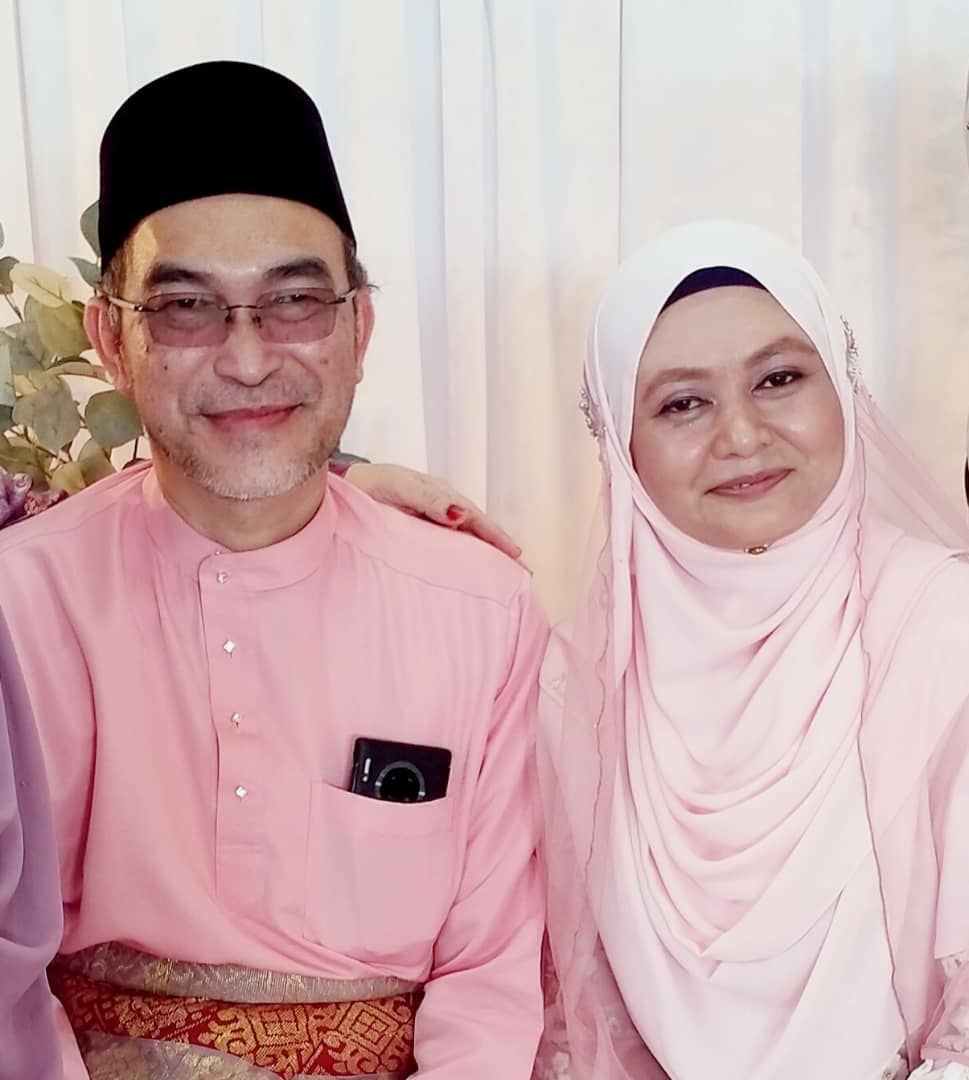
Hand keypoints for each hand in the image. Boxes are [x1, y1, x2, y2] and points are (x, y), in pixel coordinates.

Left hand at [344, 463, 522, 560]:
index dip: (495, 536)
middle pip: (476, 530)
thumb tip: (462, 515)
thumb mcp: (397, 487)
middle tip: (525, 575)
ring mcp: (432, 522)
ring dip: (486, 556)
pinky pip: (451, 546)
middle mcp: (440, 509)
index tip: (515, 555)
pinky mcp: (421, 535)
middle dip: (499, 549)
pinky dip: (467, 557)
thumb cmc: (370, 487)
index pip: (474, 518)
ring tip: (507, 578)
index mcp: (439, 495)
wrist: (343, 491)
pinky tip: (475, 574)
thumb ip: (426, 498)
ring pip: (466, 540)